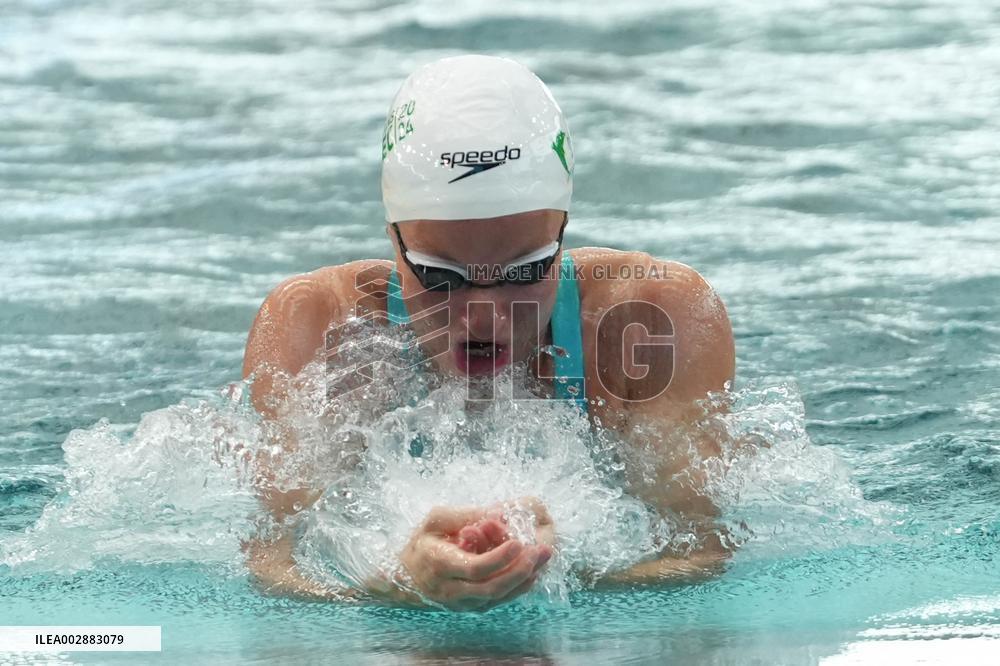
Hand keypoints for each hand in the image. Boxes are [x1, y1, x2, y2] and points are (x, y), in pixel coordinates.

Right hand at [397, 503, 552, 611]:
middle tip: (541, 550)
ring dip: (524, 578)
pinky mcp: (472, 608)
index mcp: (440, 565)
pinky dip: (518, 586)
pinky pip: (499, 600)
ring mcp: (462, 603)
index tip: (518, 543)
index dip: (498, 558)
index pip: (474, 568)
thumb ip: (466, 515)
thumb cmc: (422, 542)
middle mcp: (451, 590)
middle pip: (491, 587)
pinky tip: (533, 570)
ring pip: (498, 597)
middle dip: (520, 570)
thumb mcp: (436, 520)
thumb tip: (499, 513)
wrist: (406, 577)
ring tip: (544, 557)